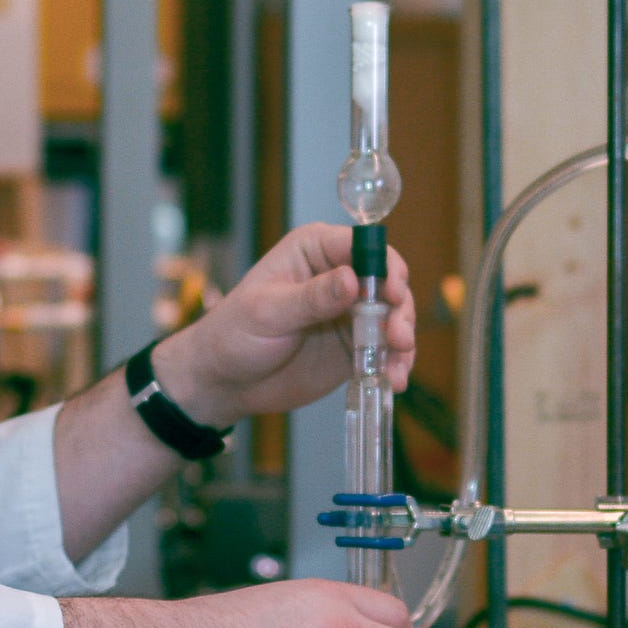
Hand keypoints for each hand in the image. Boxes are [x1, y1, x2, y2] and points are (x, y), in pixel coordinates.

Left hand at [156, 223, 415, 424]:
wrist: (225, 381)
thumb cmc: (234, 335)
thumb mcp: (269, 313)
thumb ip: (312, 298)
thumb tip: (353, 280)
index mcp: (315, 251)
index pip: (362, 246)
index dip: (384, 267)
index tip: (392, 294)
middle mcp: (339, 275)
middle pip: (388, 281)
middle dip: (399, 309)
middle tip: (398, 339)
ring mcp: (349, 311)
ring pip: (393, 316)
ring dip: (402, 340)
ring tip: (396, 367)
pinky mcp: (355, 344)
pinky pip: (385, 349)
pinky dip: (395, 363)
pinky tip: (393, 380)